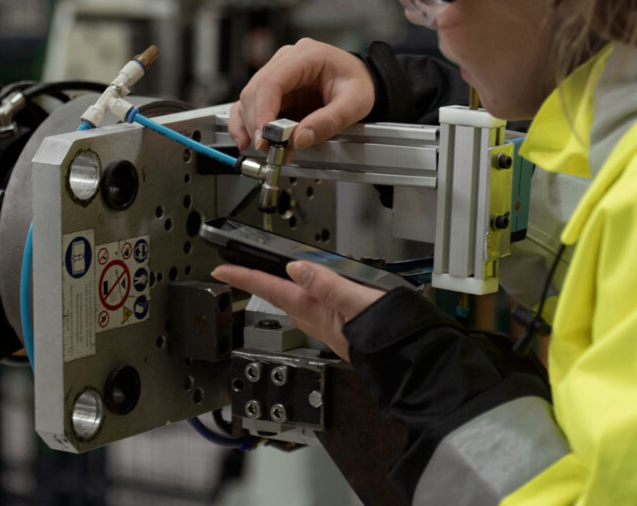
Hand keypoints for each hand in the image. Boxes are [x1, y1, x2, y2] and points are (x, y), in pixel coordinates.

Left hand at [211, 260, 384, 360]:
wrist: (415, 366)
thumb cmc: (392, 337)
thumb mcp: (360, 300)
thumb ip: (327, 284)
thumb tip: (295, 269)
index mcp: (318, 311)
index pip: (272, 290)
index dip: (245, 278)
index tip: (221, 271)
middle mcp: (319, 323)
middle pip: (279, 299)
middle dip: (258, 285)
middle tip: (240, 271)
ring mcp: (331, 330)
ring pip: (296, 308)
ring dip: (280, 293)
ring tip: (269, 279)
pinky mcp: (344, 333)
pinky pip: (315, 314)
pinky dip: (307, 301)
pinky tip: (315, 297)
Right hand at [228, 38, 375, 150]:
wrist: (363, 79)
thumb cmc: (360, 83)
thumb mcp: (355, 103)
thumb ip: (329, 121)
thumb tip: (300, 138)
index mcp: (306, 56)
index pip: (272, 81)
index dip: (263, 111)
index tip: (265, 136)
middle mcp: (286, 61)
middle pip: (256, 92)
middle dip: (258, 124)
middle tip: (270, 149)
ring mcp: (277, 74)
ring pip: (249, 100)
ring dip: (252, 127)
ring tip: (267, 149)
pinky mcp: (274, 90)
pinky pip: (251, 105)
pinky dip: (245, 123)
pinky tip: (246, 140)